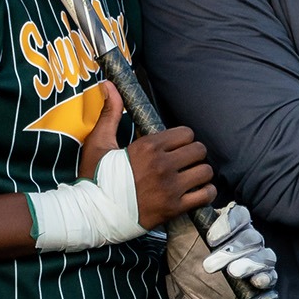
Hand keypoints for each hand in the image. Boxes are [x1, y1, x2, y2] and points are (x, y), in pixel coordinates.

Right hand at [75, 81, 215, 227]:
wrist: (92, 214)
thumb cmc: (95, 178)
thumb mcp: (99, 142)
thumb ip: (111, 112)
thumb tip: (108, 84)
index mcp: (148, 147)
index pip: (186, 133)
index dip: (182, 139)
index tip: (174, 147)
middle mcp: (162, 165)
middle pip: (199, 150)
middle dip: (193, 154)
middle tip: (183, 161)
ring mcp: (170, 188)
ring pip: (205, 172)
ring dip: (200, 173)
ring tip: (190, 176)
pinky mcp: (174, 208)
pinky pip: (205, 196)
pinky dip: (206, 192)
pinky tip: (197, 191)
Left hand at [164, 202, 279, 298]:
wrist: (185, 288)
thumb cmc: (185, 258)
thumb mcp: (178, 235)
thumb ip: (181, 216)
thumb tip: (183, 200)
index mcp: (231, 224)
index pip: (239, 215)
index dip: (228, 225)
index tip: (210, 239)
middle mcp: (247, 240)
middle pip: (252, 238)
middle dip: (233, 250)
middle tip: (210, 264)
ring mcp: (256, 260)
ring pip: (265, 255)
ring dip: (250, 263)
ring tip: (233, 272)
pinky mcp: (260, 280)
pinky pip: (271, 276)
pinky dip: (266, 278)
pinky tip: (256, 281)